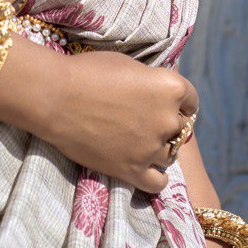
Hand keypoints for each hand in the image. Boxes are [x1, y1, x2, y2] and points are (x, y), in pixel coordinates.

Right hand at [37, 49, 198, 193]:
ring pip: (171, 155)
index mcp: (171, 88)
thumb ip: (151, 81)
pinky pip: (159, 183)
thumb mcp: (129, 65)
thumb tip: (158, 94)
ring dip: (159, 149)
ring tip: (139, 143)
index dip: (179, 103)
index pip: (191, 101)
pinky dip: (155, 177)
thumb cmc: (88, 72)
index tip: (166, 106)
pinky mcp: (133, 170)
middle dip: (165, 125)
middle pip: (180, 128)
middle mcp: (167, 119)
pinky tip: (144, 168)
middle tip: (143, 122)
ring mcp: (151, 147)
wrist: (55, 97)